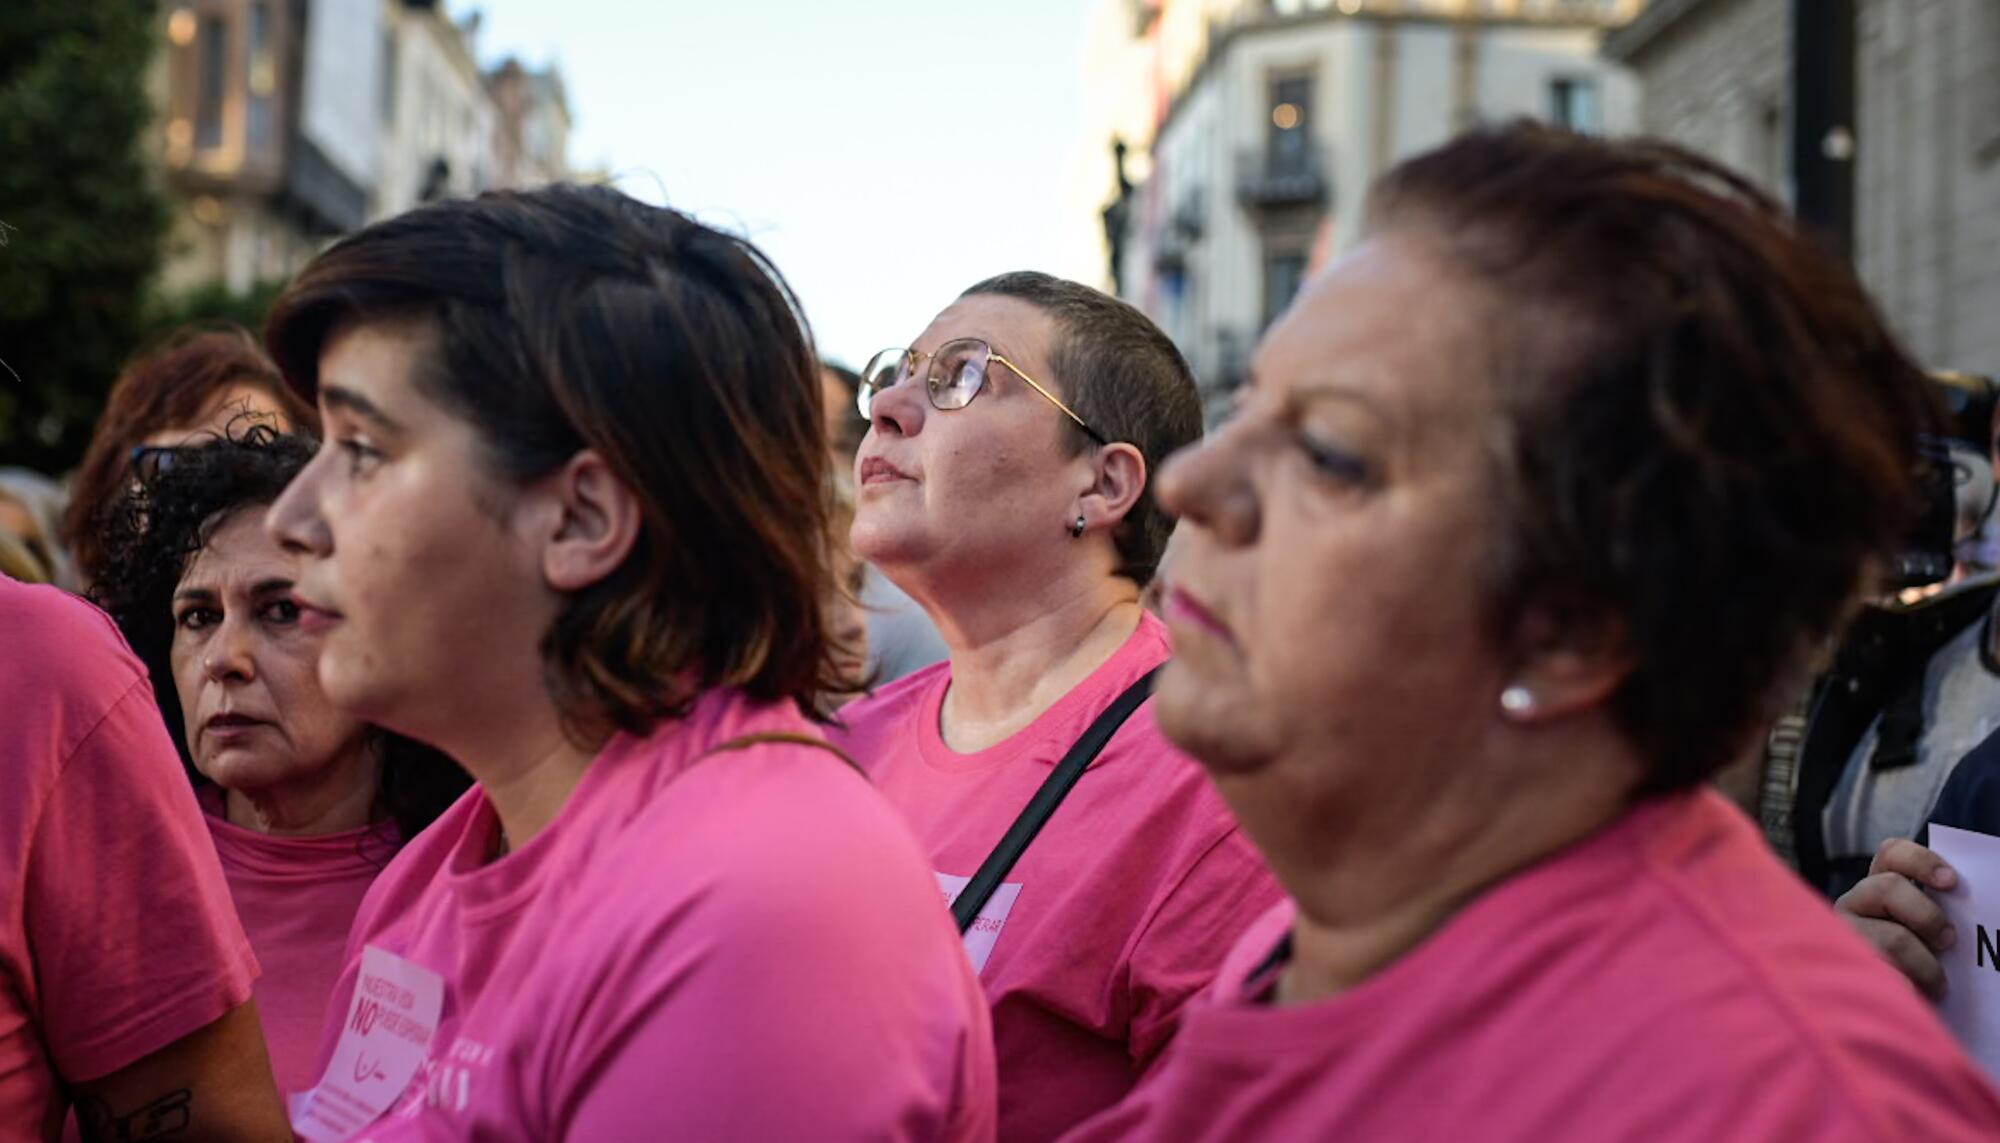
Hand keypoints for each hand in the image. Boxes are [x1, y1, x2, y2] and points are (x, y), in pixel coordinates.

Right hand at [1835, 838, 1958, 999]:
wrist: (1874, 1026)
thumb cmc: (1911, 975)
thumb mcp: (1923, 938)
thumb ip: (1935, 917)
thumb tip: (1962, 910)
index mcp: (1876, 892)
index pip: (1891, 855)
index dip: (1921, 861)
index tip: (1951, 883)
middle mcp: (1851, 906)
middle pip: (1888, 887)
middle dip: (1928, 915)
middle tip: (1948, 942)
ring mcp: (1840, 936)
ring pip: (1890, 937)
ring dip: (1924, 966)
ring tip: (1936, 987)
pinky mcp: (1838, 969)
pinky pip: (1883, 975)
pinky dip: (1907, 989)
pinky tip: (1909, 998)